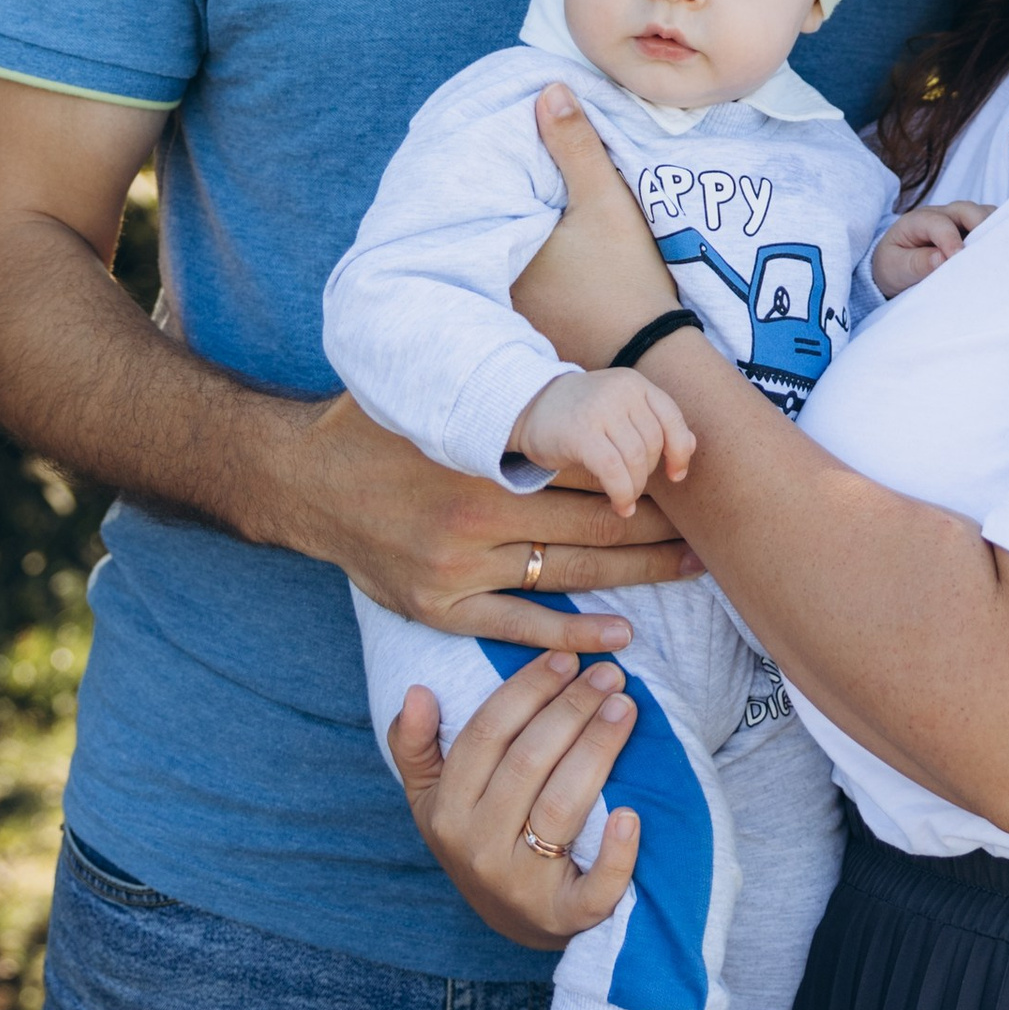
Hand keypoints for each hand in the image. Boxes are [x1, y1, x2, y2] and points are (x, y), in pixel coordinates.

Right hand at [299, 388, 699, 645]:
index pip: (584, 466)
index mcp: (484, 454)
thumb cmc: (378, 427)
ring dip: (634, 574)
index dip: (639, 473)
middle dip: (653, 525)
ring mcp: (459, 566)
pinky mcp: (440, 607)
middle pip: (589, 522)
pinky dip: (572, 634)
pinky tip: (620, 636)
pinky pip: (520, 625)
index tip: (682, 478)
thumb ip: (503, 396)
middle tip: (708, 530)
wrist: (300, 481)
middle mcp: (477, 513)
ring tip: (687, 570)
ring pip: (567, 572)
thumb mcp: (439, 395)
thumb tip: (575, 373)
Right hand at [386, 660, 645, 947]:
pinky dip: (616, 854)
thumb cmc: (481, 838)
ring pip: (562, 806)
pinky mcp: (565, 918)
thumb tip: (417, 692)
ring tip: (625, 708)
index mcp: (446, 812)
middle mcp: (479, 847)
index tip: (565, 657)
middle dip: (572, 709)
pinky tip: (632, 814)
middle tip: (609, 673)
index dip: (528, 689)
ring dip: (598, 750)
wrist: (518, 920)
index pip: (488, 735)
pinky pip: (595, 888)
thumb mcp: (434, 798)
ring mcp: (522, 885)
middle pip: (529, 762)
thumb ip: (415, 746)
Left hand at [511, 84, 687, 362]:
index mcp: (503, 250)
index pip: (479, 198)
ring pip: (502, 253)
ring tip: (516, 191)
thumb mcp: (606, 200)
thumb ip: (577, 144)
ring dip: (509, 228)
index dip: (485, 167)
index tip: (490, 141)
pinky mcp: (533, 326)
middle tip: (501, 160)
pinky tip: (538, 238)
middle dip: (495, 197)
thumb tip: (549, 88)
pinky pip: (516, 279)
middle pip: (487, 226)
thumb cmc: (625, 275)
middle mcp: (494, 285)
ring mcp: (510, 312)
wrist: (653, 350)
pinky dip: (524, 256)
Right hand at [511, 365, 695, 510]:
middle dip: (649, 473)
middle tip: (634, 486)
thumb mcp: (620, 410)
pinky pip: (614, 471)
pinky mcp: (580, 433)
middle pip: (653, 443)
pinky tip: (620, 505)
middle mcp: (620, 390)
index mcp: (634, 383)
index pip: (673, 418)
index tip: (676, 474)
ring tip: (626, 498)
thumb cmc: (580, 414)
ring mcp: (600, 409)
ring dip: (635, 487)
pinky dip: (622, 493)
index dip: (680, 450)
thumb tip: (692, 446)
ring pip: (636, 459)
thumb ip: (653, 423)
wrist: (526, 406)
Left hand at [868, 201, 992, 297]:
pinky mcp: (972, 229)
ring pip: (984, 214)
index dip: (951, 240)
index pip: (939, 223)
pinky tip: (1003, 252)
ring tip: (1000, 252)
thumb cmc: (894, 266)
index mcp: (917, 220)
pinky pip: (990, 225)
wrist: (895, 266)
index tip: (958, 258)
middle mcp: (942, 214)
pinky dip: (998, 235)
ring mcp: (959, 220)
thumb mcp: (895, 268)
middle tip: (988, 253)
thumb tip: (942, 259)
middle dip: (980, 227)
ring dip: (993, 230)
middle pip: (967, 210)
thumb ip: (917, 263)